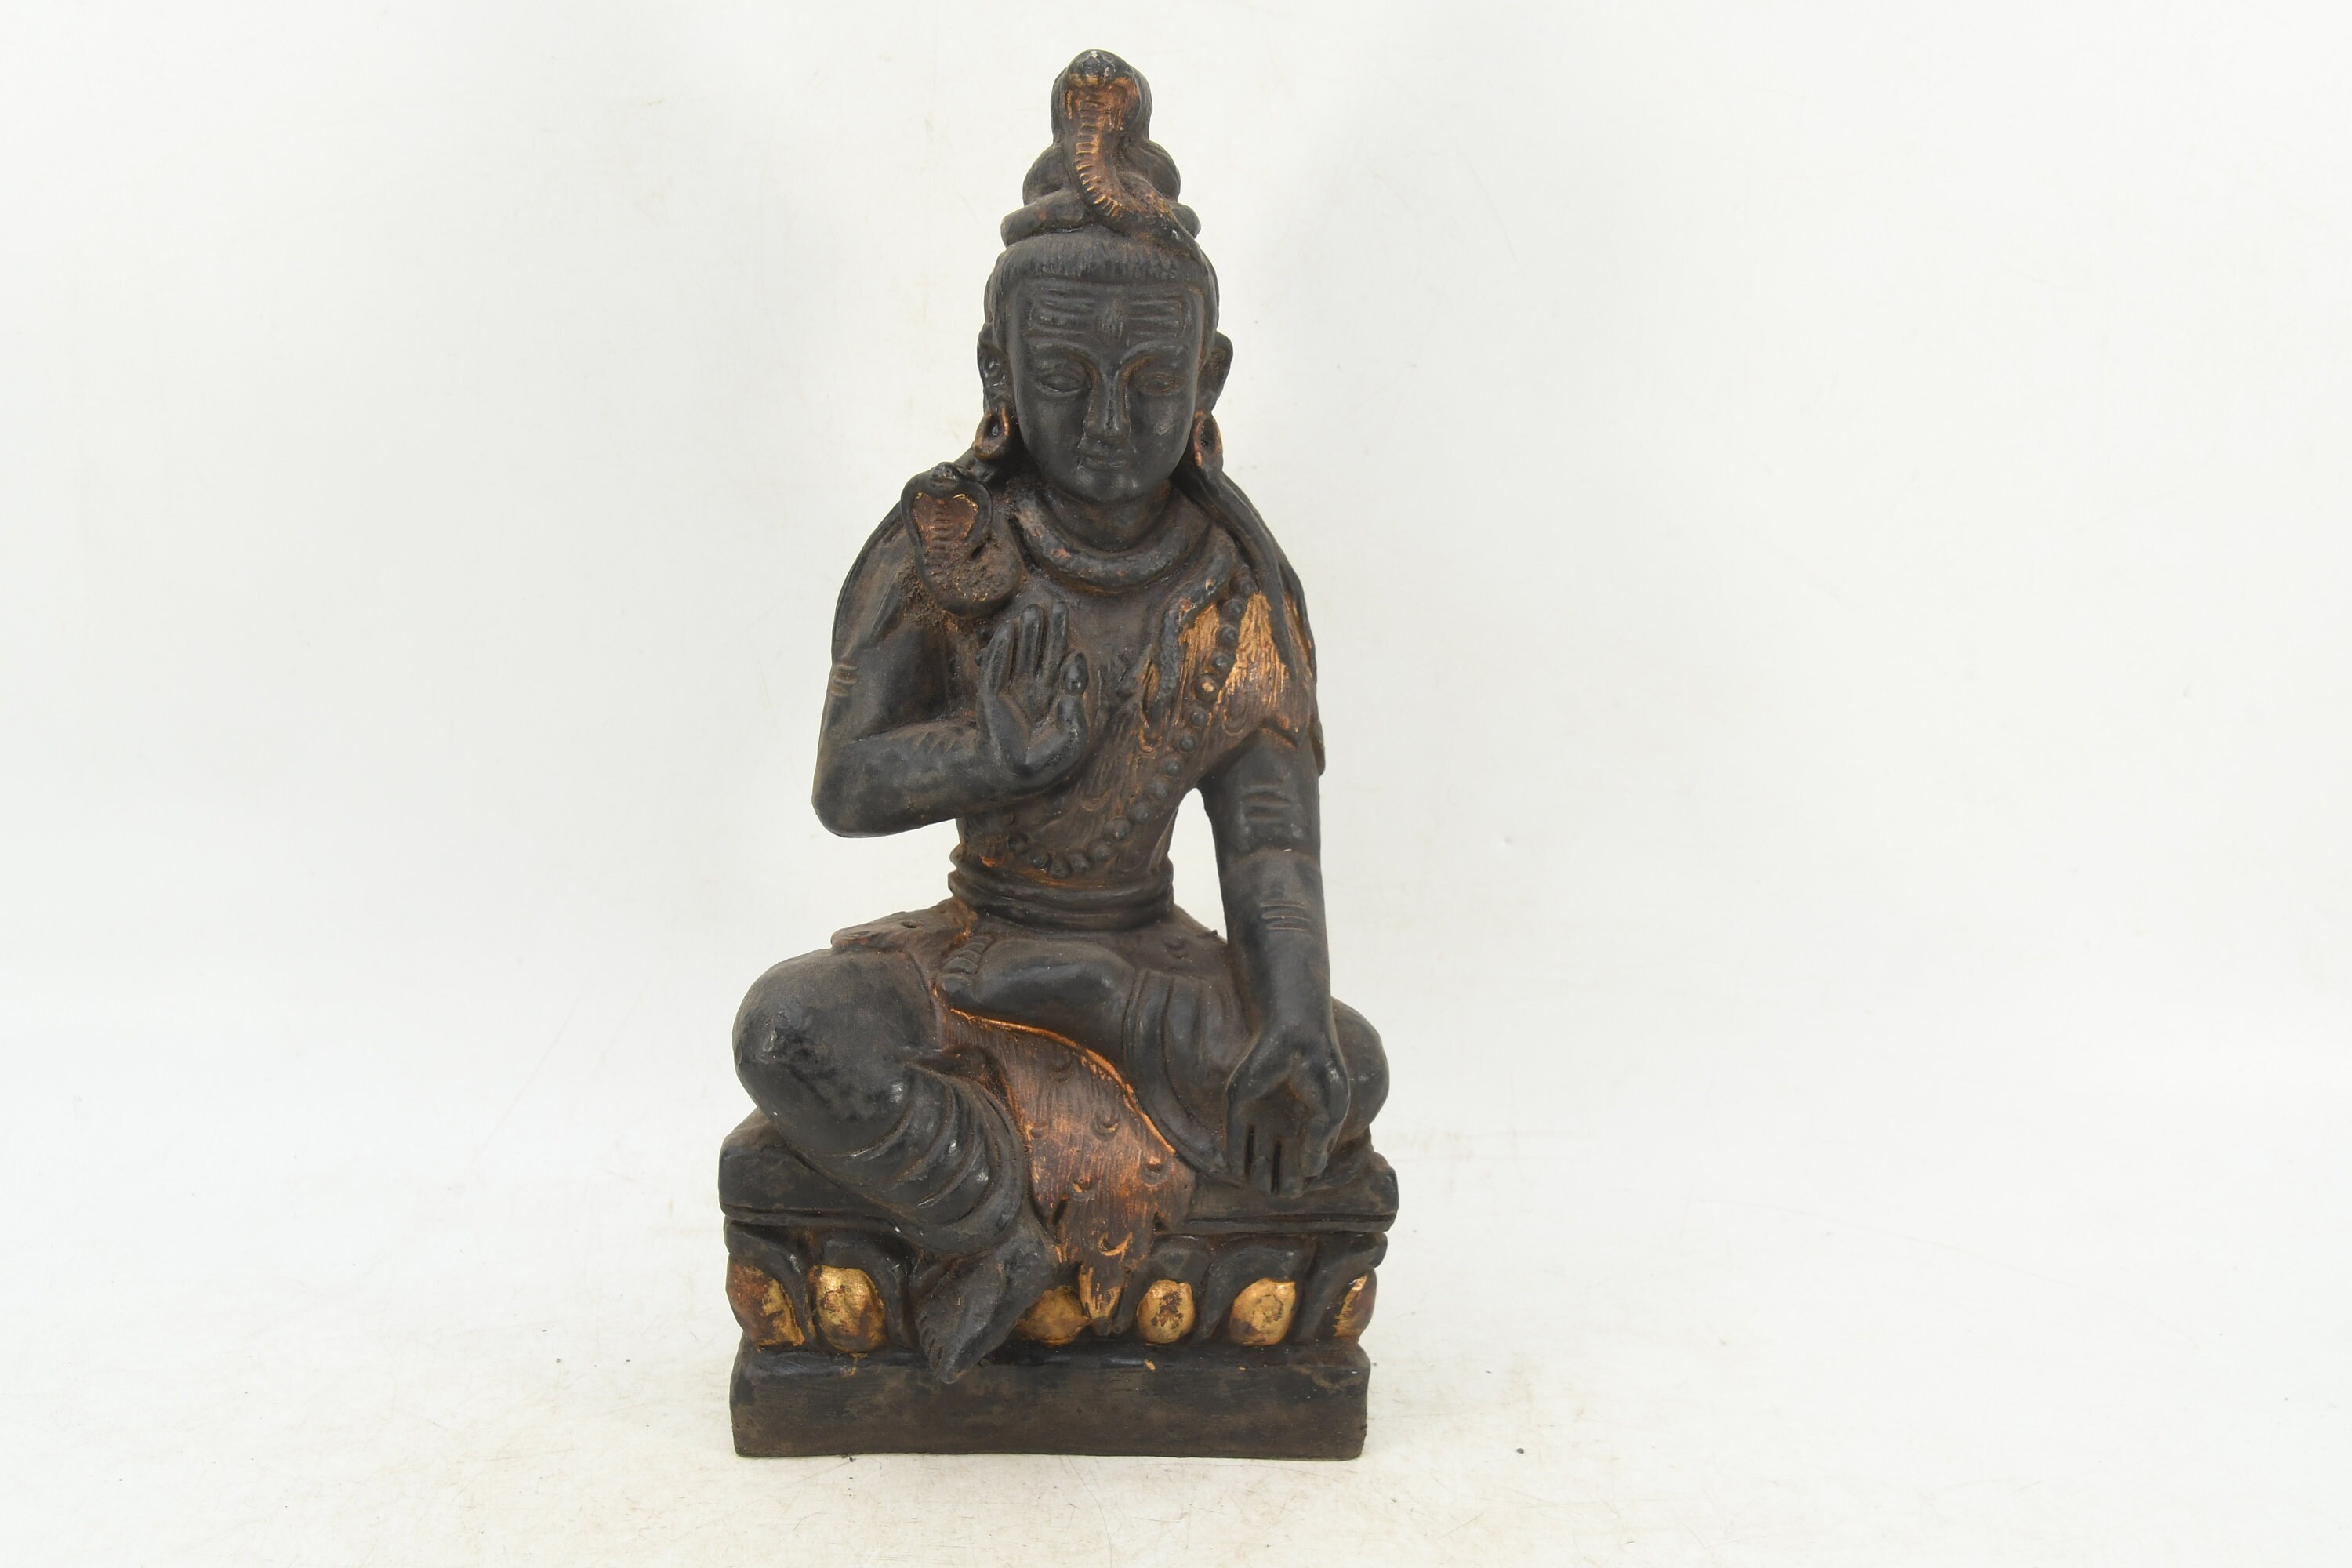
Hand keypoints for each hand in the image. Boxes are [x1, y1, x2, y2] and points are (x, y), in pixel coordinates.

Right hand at [976, 601, 1089, 790]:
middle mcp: (1036, 690)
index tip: (1075, 656)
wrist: (1006, 775)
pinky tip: (1006, 630)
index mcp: (1057, 700)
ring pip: (1021, 654)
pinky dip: (1000, 649)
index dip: (1071, 660)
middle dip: (1051, 631)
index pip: (1065, 671)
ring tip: (1032, 609)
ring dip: (1026, 633)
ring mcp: (1013, 690)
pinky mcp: (992, 694)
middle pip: (1045, 653)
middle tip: (1057, 605)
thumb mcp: (1070, 745)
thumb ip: (1076, 721)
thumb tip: (1071, 697)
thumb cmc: (1042, 763)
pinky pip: (996, 667)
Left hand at [1225, 1011, 1351, 1196]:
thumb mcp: (1330, 1112)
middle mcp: (1279, 1126)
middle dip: (1278, 1183)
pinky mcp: (1238, 1107)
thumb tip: (1310, 1173)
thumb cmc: (1319, 1072)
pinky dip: (1236, 1162)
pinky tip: (1242, 1172)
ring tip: (1264, 1183)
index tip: (1303, 1184)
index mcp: (1302, 1129)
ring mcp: (1258, 1118)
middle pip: (1274, 1170)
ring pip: (1253, 1161)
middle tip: (1284, 1190)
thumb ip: (1318, 1143)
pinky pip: (1232, 1144)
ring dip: (1257, 1177)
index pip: (1298, 1168)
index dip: (1299, 1181)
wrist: (1296, 1038)